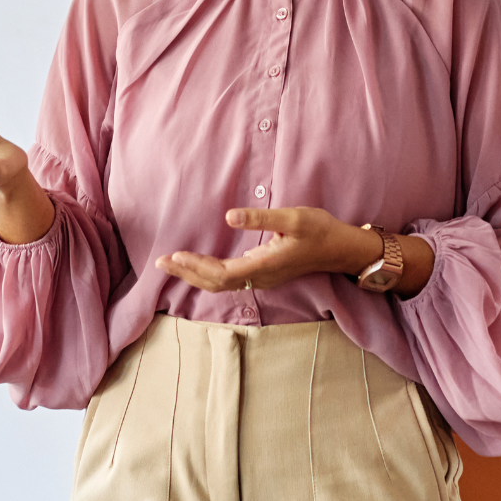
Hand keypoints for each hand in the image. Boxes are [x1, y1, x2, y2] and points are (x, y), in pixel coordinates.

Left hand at [155, 206, 384, 292]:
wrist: (341, 249)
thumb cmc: (320, 230)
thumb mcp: (293, 218)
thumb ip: (261, 217)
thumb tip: (229, 217)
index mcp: (263, 266)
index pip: (221, 273)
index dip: (195, 267)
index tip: (174, 256)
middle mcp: (259, 277)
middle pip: (215, 283)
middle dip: (186, 273)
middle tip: (159, 263)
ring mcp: (261, 277)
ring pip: (221, 283)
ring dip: (195, 275)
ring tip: (172, 265)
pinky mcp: (263, 273)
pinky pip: (229, 279)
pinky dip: (208, 274)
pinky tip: (198, 266)